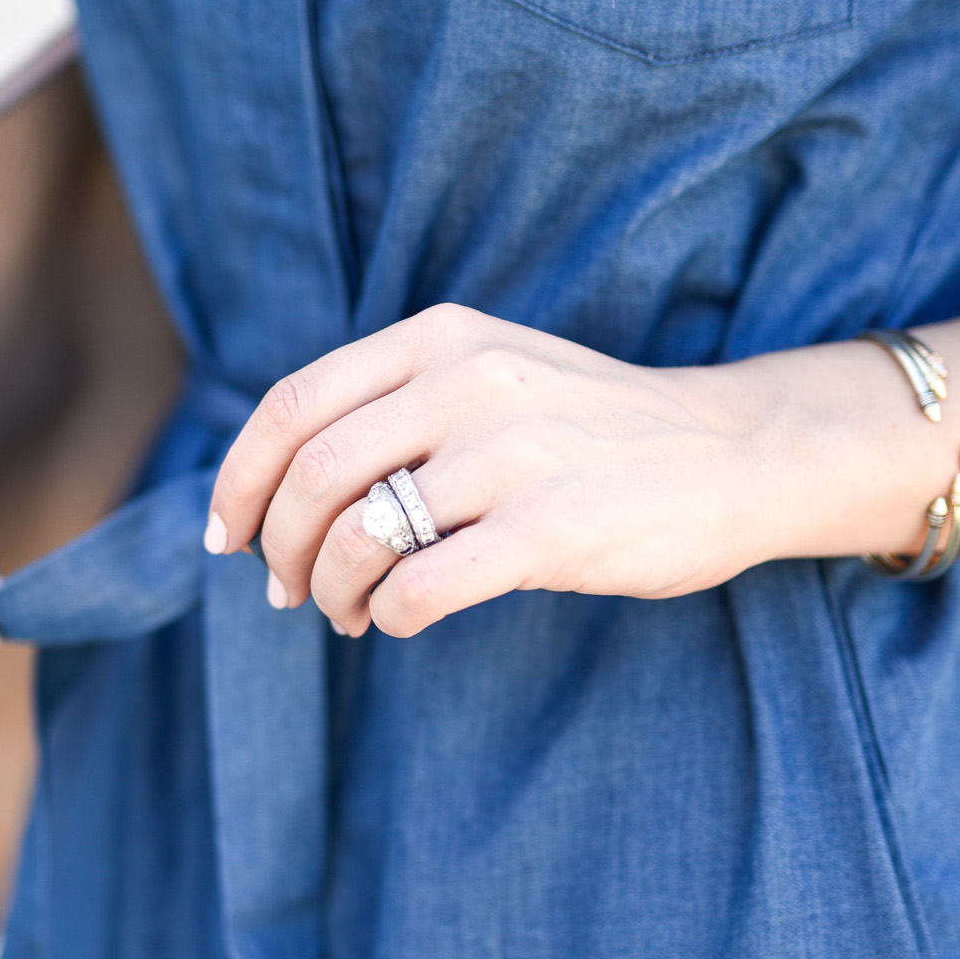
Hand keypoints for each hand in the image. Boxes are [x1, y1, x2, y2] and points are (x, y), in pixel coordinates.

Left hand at [207, 305, 785, 637]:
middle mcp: (468, 382)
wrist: (732, 452)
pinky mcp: (550, 528)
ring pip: (357, 536)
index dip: (240, 479)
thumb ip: (403, 406)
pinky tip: (403, 620)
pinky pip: (420, 587)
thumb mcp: (496, 376)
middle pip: (313, 475)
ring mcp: (511, 454)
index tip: (227, 537)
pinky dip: (389, 616)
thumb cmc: (599, 431)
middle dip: (279, 549)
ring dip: (331, 592)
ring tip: (347, 614)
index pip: (294, 405)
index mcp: (443, 338)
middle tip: (288, 593)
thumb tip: (287, 497)